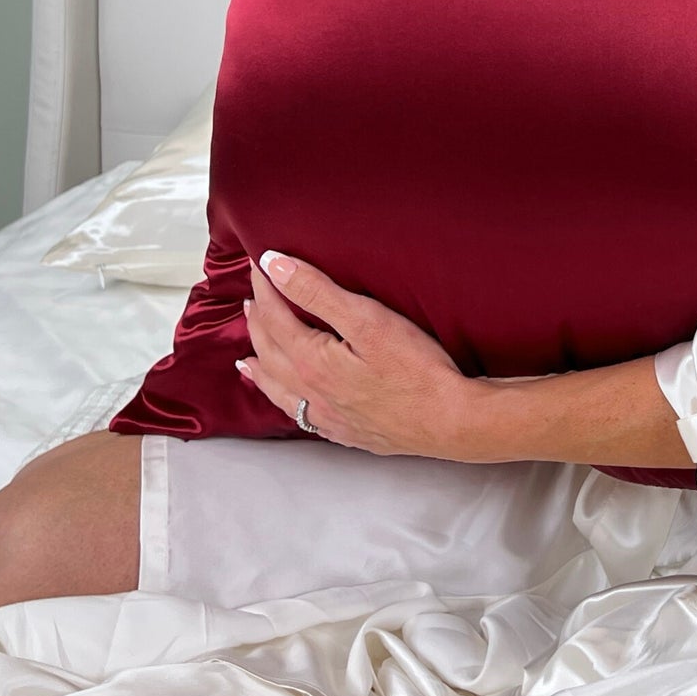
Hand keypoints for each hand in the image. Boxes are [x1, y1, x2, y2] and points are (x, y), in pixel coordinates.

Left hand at [238, 251, 478, 460]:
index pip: (275, 317)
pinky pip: (299, 414)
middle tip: (253, 299)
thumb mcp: (367, 320)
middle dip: (258, 321)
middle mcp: (310, 392)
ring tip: (248, 356)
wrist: (449, 421)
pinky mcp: (345, 431)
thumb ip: (317, 292)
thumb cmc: (416, 369)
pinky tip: (290, 400)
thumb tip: (274, 266)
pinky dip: (283, 400)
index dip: (265, 287)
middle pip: (270, 351)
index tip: (258, 265)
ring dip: (260, 365)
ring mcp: (326, 415)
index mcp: (311, 361)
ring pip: (277, 388)